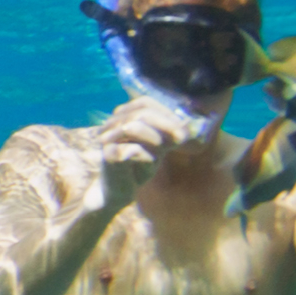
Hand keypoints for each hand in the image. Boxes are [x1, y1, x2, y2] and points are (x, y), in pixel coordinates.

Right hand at [89, 99, 205, 207]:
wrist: (118, 192)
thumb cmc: (138, 167)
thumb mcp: (157, 146)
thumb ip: (168, 134)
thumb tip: (187, 125)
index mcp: (124, 117)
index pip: (144, 103)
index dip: (166, 111)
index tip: (183, 126)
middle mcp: (113, 124)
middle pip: (141, 113)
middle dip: (166, 124)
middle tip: (182, 138)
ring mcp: (108, 139)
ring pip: (134, 127)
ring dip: (156, 139)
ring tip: (163, 151)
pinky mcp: (109, 156)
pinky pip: (134, 150)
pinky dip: (148, 157)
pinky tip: (151, 164)